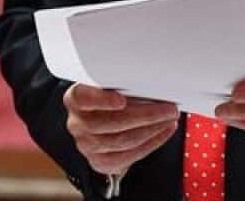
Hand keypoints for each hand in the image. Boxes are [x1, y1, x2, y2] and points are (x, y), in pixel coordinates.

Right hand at [63, 83, 179, 174]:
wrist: (101, 118)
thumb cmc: (109, 95)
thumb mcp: (110, 83)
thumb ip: (122, 82)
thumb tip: (153, 82)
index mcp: (75, 99)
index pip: (82, 98)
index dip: (101, 100)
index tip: (121, 100)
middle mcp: (77, 123)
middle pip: (111, 122)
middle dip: (146, 116)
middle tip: (168, 108)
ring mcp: (87, 145)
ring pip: (123, 141)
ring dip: (152, 129)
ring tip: (169, 118)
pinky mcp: (100, 162)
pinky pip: (129, 156)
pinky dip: (152, 143)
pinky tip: (163, 131)